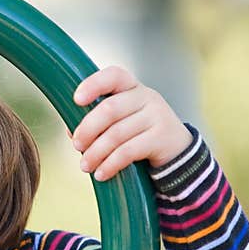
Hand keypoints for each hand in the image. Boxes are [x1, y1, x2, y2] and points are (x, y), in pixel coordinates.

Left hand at [69, 65, 192, 180]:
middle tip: (76, 146)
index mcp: (131, 87)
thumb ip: (96, 122)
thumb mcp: (120, 122)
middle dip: (87, 130)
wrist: (176, 150)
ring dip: (95, 153)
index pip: (113, 76)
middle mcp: (146, 96)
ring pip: (116, 134)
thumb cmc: (138, 133)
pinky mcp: (162, 138)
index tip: (76, 100)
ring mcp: (157, 115)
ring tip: (85, 166)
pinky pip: (128, 151)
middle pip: (109, 109)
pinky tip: (101, 174)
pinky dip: (110, 164)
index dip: (93, 85)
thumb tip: (71, 131)